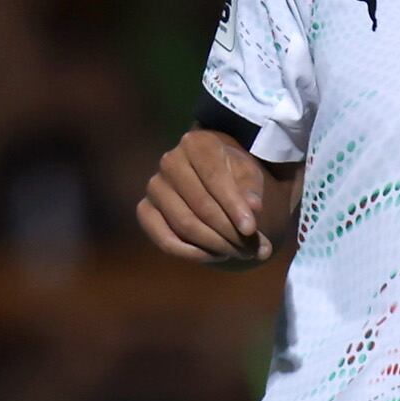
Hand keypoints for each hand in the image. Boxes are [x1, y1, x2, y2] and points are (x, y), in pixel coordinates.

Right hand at [135, 130, 273, 263]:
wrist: (210, 176)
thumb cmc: (232, 173)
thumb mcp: (248, 174)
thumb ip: (251, 189)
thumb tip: (253, 208)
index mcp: (196, 144)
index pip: (215, 178)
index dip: (234, 207)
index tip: (252, 230)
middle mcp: (170, 162)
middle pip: (201, 206)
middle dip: (230, 233)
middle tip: (253, 250)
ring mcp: (154, 186)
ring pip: (185, 224)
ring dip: (215, 245)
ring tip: (240, 253)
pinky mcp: (145, 210)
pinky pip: (165, 239)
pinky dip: (192, 253)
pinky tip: (214, 256)